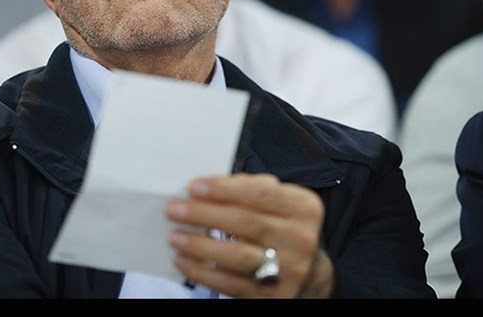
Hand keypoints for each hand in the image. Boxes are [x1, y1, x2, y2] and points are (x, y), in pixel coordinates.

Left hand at [165, 173, 333, 297]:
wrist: (308, 274)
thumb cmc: (281, 228)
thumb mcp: (279, 203)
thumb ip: (250, 189)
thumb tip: (204, 188)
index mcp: (303, 208)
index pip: (260, 192)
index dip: (224, 189)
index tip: (193, 187)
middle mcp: (300, 238)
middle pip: (245, 222)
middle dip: (204, 214)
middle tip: (174, 209)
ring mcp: (289, 269)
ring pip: (237, 255)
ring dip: (199, 245)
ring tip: (175, 236)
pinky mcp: (272, 295)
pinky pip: (231, 283)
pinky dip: (202, 271)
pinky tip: (183, 260)